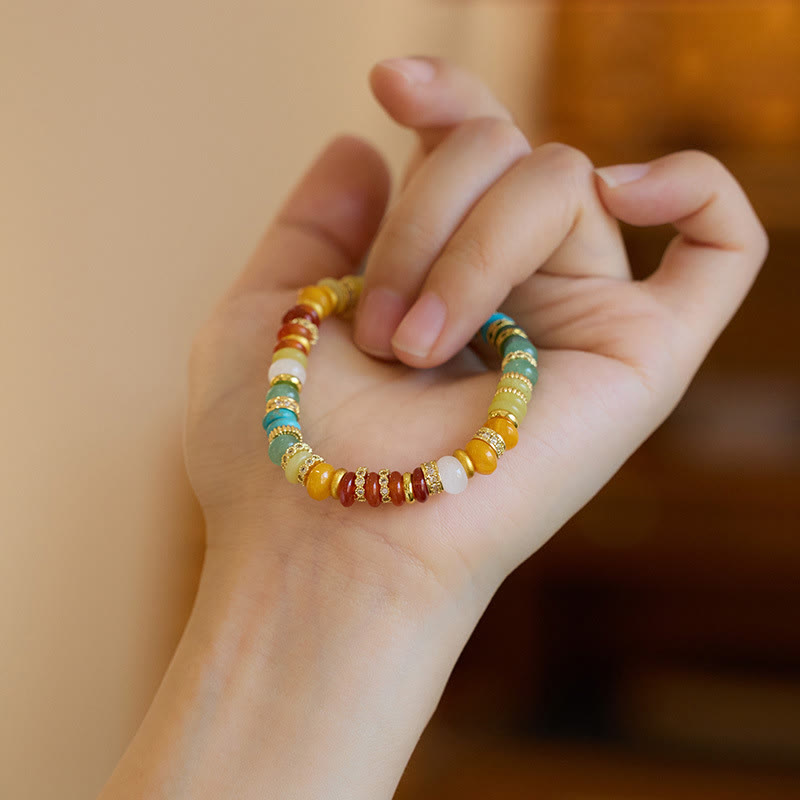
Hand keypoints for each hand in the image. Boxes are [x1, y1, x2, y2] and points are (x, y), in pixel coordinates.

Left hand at [184, 56, 768, 622]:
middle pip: (509, 151)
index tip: (389, 85)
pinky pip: (722, 248)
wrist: (321, 547)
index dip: (443, 96)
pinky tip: (624, 190)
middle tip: (376, 327)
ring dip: (471, 245)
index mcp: (439, 274)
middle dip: (426, 211)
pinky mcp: (641, 358)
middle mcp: (515, 292)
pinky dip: (696, 189)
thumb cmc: (278, 442)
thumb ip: (319, 222)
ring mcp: (579, 321)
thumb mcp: (272, 306)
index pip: (470, 150)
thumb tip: (371, 141)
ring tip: (412, 348)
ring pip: (562, 181)